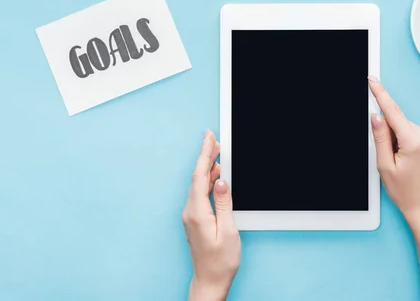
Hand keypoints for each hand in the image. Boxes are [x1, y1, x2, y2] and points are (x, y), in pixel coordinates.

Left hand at [182, 130, 240, 300]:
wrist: (209, 281)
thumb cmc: (221, 261)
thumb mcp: (229, 231)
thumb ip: (224, 203)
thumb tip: (220, 181)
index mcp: (198, 213)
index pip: (200, 176)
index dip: (205, 154)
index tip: (210, 138)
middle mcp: (190, 212)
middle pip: (197, 176)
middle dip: (205, 155)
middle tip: (213, 137)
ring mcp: (191, 215)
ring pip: (197, 183)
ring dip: (207, 166)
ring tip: (217, 151)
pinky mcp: (194, 218)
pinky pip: (198, 192)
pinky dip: (206, 179)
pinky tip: (214, 175)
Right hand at [368, 77, 419, 222]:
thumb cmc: (405, 191)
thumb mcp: (385, 166)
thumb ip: (380, 138)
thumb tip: (377, 116)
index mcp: (414, 142)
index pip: (393, 112)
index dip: (380, 94)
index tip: (372, 81)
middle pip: (398, 122)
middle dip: (389, 133)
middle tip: (390, 156)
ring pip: (406, 127)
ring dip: (398, 138)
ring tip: (402, 161)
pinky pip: (414, 133)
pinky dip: (406, 140)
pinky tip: (409, 158)